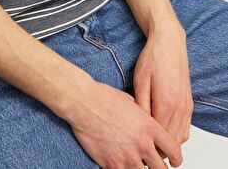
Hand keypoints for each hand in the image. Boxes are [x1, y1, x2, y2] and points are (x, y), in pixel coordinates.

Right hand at [67, 79, 182, 167]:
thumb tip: (146, 122)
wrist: (83, 102)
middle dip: (159, 168)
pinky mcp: (112, 165)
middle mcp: (142, 144)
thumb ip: (142, 117)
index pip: (174, 151)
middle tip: (155, 166)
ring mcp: (128, 157)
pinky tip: (120, 164)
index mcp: (149, 127)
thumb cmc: (103, 97)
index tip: (174, 161)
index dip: (176, 159)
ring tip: (135, 164)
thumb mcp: (130, 102)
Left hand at [132, 25, 193, 160]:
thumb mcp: (140, 80)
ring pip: (180, 137)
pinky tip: (163, 131)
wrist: (169, 43)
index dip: (147, 144)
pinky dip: (176, 135)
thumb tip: (139, 125)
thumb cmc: (152, 59)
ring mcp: (187, 107)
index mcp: (166, 104)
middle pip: (171, 142)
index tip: (136, 146)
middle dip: (157, 148)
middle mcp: (180, 109)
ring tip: (151, 142)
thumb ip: (141, 105)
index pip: (159, 137)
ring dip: (168, 144)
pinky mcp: (189, 104)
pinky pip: (185, 128)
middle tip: (142, 148)